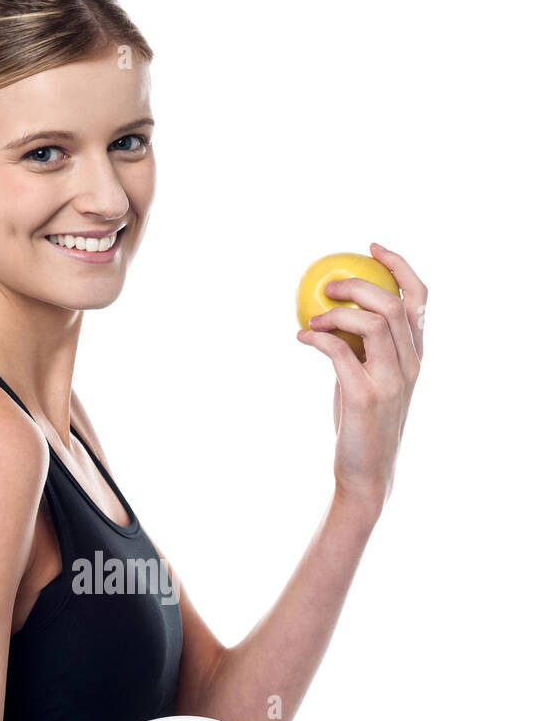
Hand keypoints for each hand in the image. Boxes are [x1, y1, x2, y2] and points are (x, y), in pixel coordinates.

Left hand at [296, 242, 426, 513]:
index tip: (370, 248)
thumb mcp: (371, 377)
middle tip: (327, 286)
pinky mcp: (366, 397)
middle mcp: (411, 364)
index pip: (420, 299)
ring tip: (312, 318)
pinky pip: (340, 352)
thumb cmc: (362, 423)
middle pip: (393, 304)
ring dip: (336, 312)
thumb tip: (333, 311)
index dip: (398, 266)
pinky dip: (317, 338)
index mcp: (416, 356)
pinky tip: (301, 338)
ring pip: (373, 322)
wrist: (366, 472)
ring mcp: (391, 381)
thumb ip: (365, 347)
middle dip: (358, 284)